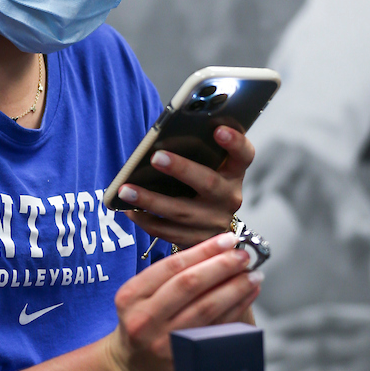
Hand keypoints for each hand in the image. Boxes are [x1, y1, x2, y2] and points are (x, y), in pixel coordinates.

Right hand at [104, 232, 262, 370]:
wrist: (131, 367)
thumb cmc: (139, 323)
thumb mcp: (138, 295)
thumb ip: (168, 276)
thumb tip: (214, 251)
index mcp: (132, 295)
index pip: (173, 266)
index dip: (204, 251)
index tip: (226, 240)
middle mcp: (145, 318)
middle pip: (190, 285)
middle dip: (222, 266)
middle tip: (243, 256)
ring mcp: (164, 341)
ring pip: (206, 308)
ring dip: (234, 288)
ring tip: (252, 275)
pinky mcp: (183, 358)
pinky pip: (214, 329)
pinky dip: (235, 310)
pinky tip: (247, 297)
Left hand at [117, 127, 252, 246]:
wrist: (212, 231)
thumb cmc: (201, 185)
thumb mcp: (210, 168)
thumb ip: (197, 152)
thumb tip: (162, 136)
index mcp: (234, 173)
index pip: (243, 154)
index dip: (234, 142)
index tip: (218, 129)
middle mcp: (229, 197)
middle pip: (208, 182)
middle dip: (181, 169)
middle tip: (155, 156)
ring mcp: (215, 222)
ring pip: (181, 211)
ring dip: (150, 200)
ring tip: (126, 190)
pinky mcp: (199, 241)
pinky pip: (168, 232)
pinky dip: (146, 220)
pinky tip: (129, 210)